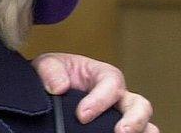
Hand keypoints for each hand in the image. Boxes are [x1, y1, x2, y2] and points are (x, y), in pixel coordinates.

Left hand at [33, 52, 157, 132]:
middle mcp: (118, 96)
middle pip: (140, 105)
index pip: (112, 84)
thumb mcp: (47, 65)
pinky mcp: (115, 128)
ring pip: (145, 123)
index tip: (81, 116)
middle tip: (120, 132)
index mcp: (103, 75)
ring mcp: (120, 115)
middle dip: (134, 119)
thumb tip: (59, 87)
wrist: (47, 90)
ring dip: (141, 131)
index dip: (100, 100)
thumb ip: (51, 71)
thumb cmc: (53, 75)